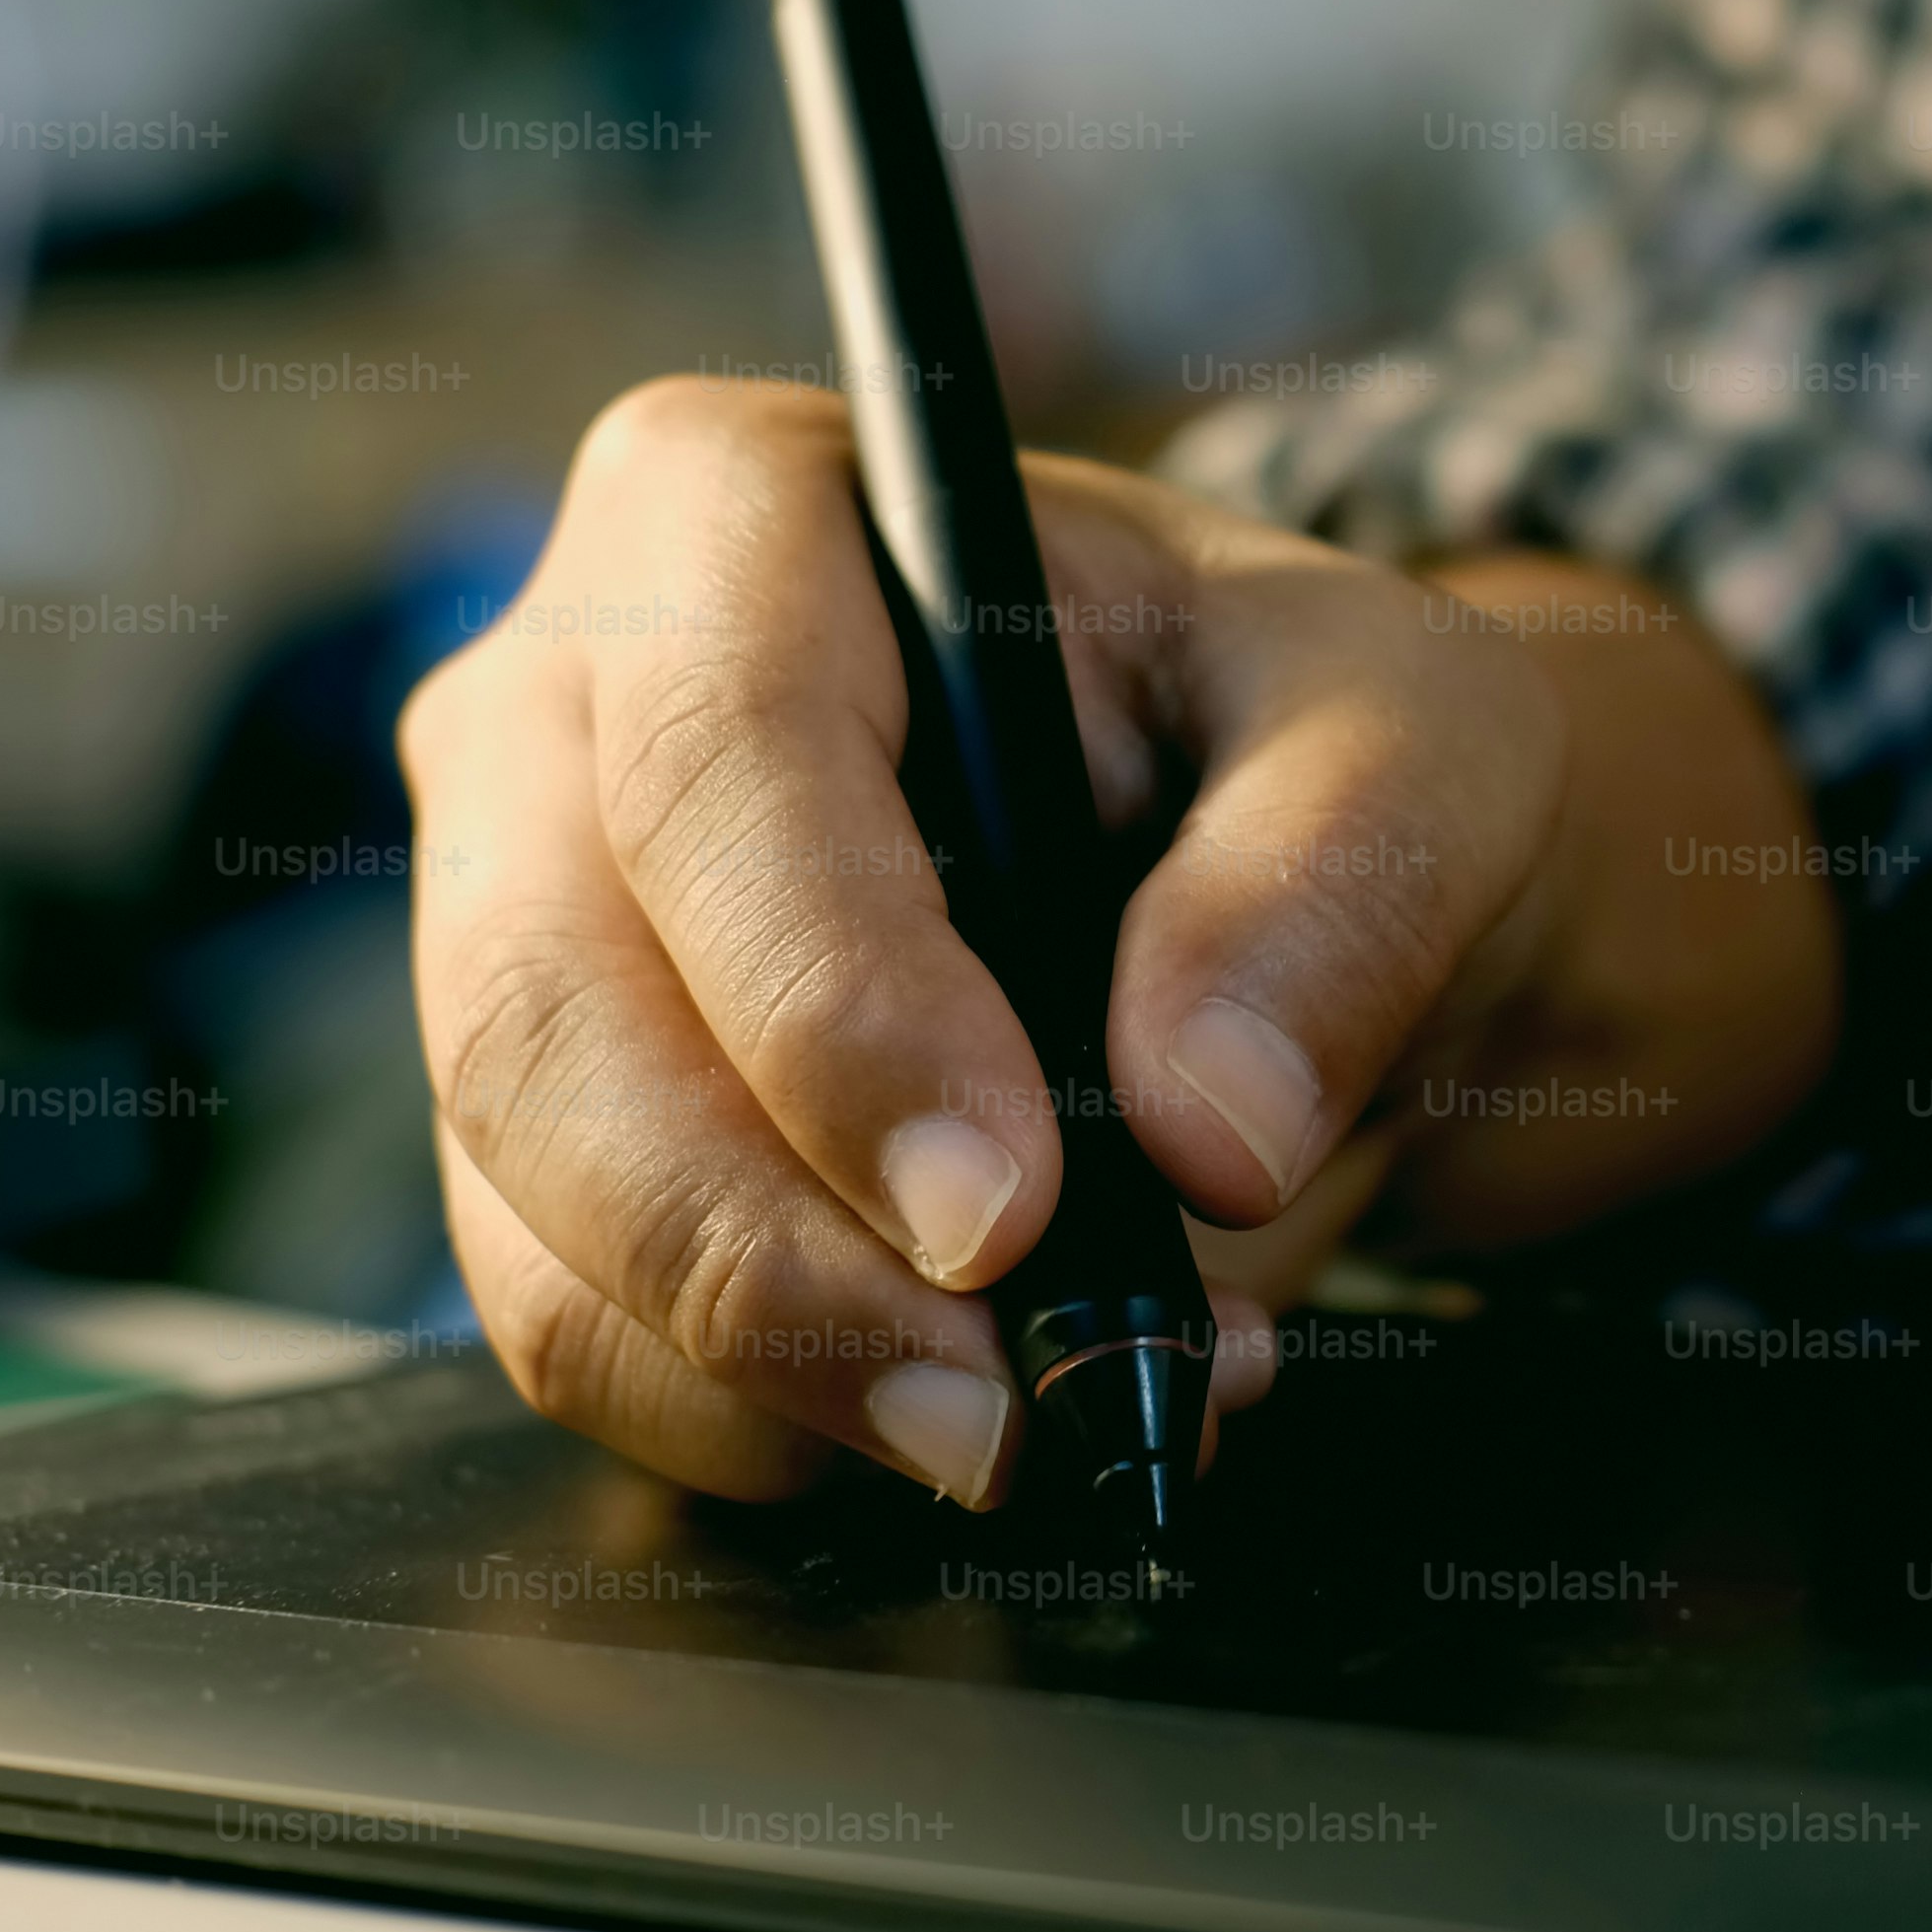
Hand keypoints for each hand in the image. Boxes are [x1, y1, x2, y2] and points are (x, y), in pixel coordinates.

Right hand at [396, 378, 1835, 1505]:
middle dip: (766, 1253)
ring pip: (534, 1203)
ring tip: (1038, 1419)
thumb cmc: (1312, 741)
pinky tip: (986, 1408)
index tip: (1004, 1211)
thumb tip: (1204, 1123)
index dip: (833, 1002)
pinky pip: (574, 1327)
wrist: (1284, 892)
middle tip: (1000, 1406)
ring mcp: (516, 932)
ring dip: (774, 1370)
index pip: (714, 754)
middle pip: (551, 1007)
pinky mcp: (546, 1139)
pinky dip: (769, 1421)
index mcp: (733, 510)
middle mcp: (557, 708)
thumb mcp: (1415, 740)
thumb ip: (1333, 885)